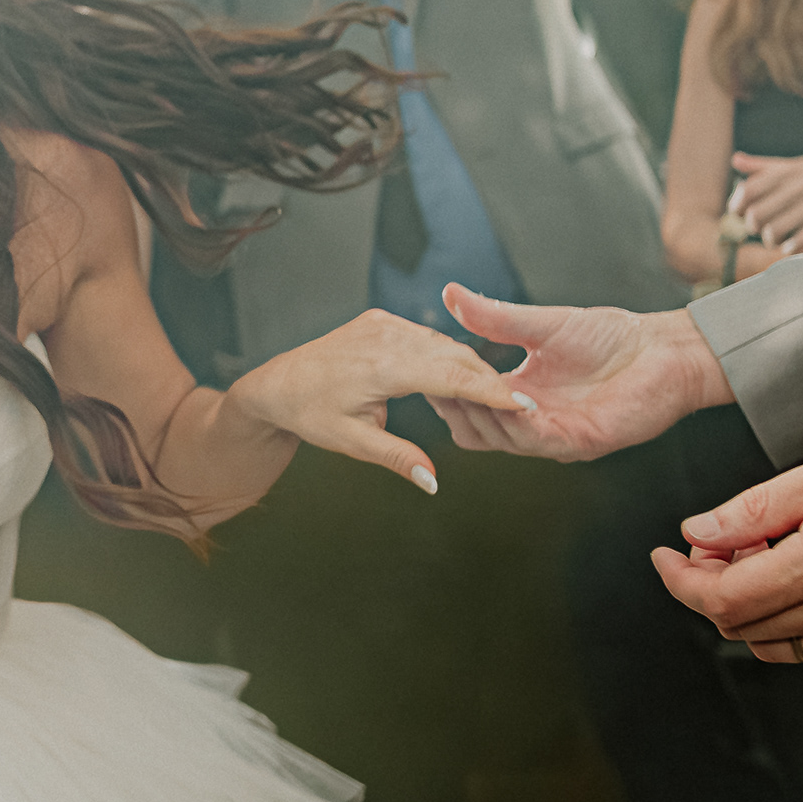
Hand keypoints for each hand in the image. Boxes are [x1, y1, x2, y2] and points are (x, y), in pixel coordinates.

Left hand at [223, 308, 524, 492]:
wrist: (277, 383)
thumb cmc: (310, 414)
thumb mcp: (351, 441)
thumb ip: (396, 457)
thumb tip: (433, 480)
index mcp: (380, 367)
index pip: (450, 376)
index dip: (490, 391)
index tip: (524, 404)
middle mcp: (384, 337)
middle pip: (454, 356)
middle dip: (489, 380)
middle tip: (523, 406)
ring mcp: (383, 324)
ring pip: (442, 344)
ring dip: (470, 367)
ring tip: (499, 395)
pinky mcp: (380, 321)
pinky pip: (425, 337)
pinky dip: (447, 356)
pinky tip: (463, 376)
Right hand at [432, 286, 730, 458]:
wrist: (662, 349)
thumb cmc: (612, 336)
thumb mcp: (542, 324)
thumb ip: (495, 317)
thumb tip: (450, 294)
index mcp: (520, 395)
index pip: (469, 401)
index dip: (445, 386)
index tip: (422, 363)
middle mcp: (532, 421)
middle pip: (474, 429)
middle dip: (453, 406)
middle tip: (435, 380)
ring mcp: (555, 435)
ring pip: (499, 439)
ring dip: (481, 415)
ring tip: (464, 389)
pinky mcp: (580, 442)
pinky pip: (538, 440)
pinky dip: (520, 423)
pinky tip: (511, 401)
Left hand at [651, 427, 802, 662]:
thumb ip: (755, 509)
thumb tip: (698, 533)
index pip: (721, 600)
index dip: (681, 582)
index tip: (667, 557)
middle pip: (742, 629)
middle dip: (712, 589)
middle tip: (717, 546)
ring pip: (779, 646)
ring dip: (754, 609)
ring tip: (767, 556)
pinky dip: (796, 623)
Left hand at [727, 152, 802, 258]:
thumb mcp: (800, 166)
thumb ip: (766, 166)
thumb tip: (735, 159)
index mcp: (791, 170)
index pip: (749, 189)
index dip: (737, 205)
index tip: (739, 214)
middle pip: (758, 213)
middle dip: (753, 227)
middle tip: (760, 230)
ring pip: (777, 229)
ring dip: (771, 240)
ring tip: (776, 240)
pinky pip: (802, 239)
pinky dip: (791, 247)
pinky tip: (791, 247)